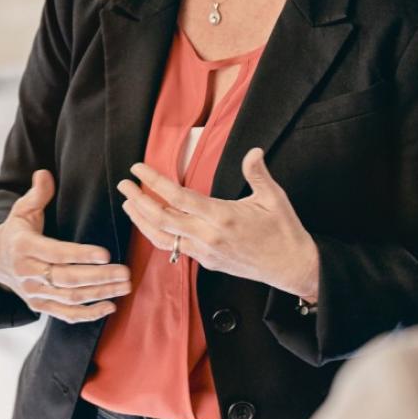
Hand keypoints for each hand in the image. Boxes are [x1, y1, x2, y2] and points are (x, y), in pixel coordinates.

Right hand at [0, 169, 131, 322]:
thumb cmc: (16, 231)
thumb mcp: (21, 210)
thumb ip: (37, 194)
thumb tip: (44, 173)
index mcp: (24, 246)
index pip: (55, 253)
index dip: (80, 255)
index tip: (105, 254)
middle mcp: (27, 273)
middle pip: (66, 279)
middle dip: (99, 277)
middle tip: (125, 272)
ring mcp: (33, 292)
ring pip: (70, 298)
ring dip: (100, 294)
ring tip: (125, 286)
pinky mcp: (40, 306)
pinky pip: (65, 314)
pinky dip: (88, 314)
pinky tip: (110, 306)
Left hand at [116, 148, 319, 298]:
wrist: (293, 268)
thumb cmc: (284, 230)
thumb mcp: (274, 198)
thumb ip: (258, 174)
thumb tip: (253, 151)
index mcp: (222, 216)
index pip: (178, 197)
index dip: (154, 182)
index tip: (138, 169)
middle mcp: (208, 236)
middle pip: (162, 219)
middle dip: (138, 201)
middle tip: (123, 185)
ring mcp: (205, 252)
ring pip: (163, 238)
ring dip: (141, 221)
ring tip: (127, 204)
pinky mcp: (207, 263)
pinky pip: (175, 249)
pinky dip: (158, 236)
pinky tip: (150, 224)